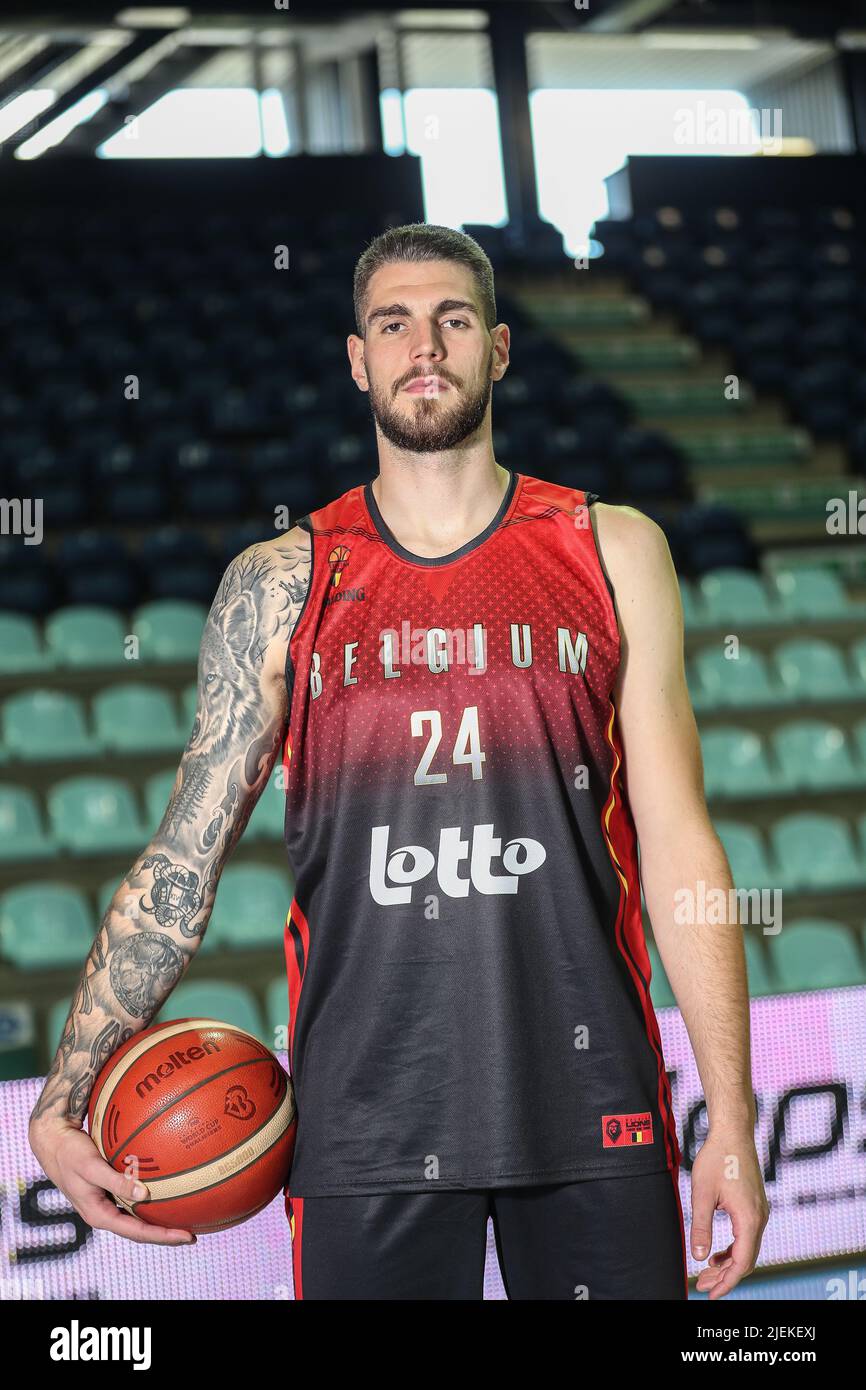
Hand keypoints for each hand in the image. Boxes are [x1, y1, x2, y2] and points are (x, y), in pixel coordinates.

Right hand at [29, 1117, 195, 1245]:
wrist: (52, 1141)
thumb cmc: (70, 1153)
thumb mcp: (92, 1167)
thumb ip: (117, 1181)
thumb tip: (145, 1194)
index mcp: (98, 1215)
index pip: (137, 1232)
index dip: (163, 1236)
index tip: (186, 1237)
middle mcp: (104, 1212)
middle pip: (139, 1229)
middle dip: (165, 1233)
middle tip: (192, 1234)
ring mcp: (106, 1201)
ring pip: (136, 1216)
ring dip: (158, 1219)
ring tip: (183, 1217)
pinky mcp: (108, 1189)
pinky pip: (132, 1198)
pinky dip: (150, 1199)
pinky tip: (166, 1190)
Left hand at [690, 1126, 768, 1298]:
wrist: (733, 1133)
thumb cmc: (717, 1158)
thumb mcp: (702, 1194)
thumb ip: (701, 1227)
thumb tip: (700, 1257)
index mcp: (749, 1219)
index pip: (741, 1263)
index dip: (726, 1282)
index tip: (710, 1294)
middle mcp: (759, 1218)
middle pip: (746, 1260)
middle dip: (725, 1277)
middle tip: (703, 1286)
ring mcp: (759, 1212)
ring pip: (747, 1249)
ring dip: (728, 1264)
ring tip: (707, 1273)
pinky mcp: (755, 1206)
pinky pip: (747, 1237)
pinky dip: (733, 1250)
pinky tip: (717, 1254)